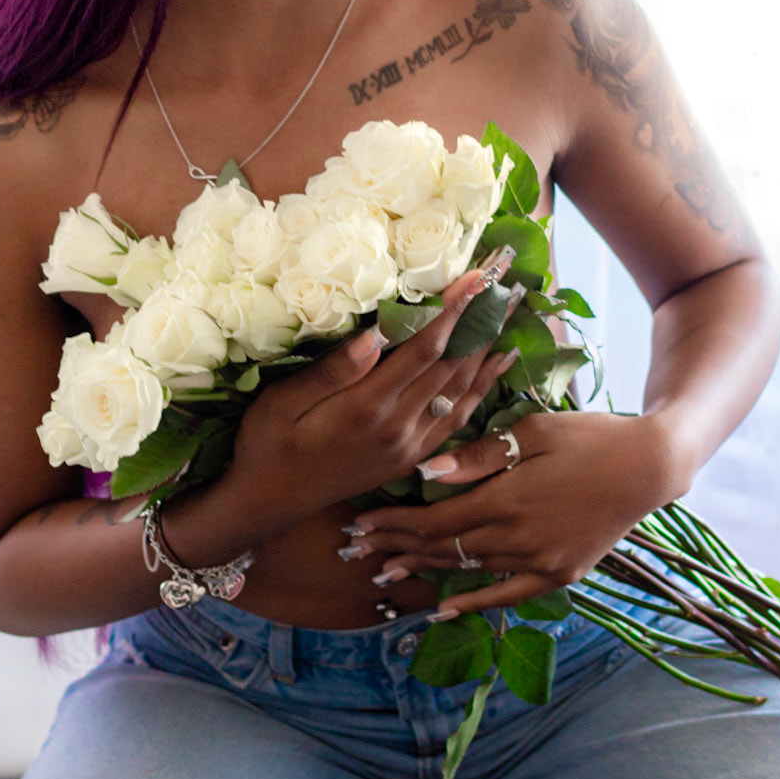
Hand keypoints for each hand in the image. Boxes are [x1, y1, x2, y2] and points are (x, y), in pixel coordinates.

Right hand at [225, 254, 519, 529]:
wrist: (271, 501)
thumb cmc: (268, 443)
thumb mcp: (284, 403)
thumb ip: (332, 372)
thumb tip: (374, 335)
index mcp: (367, 408)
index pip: (424, 349)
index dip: (453, 310)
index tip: (476, 276)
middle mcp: (399, 428)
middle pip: (453, 364)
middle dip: (481, 319)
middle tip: (505, 280)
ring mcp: (410, 446)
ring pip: (463, 390)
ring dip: (489, 348)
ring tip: (511, 310)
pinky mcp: (413, 458)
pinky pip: (458, 418)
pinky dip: (482, 387)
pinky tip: (496, 364)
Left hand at [348, 408, 691, 615]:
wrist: (648, 467)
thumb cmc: (588, 436)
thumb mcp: (531, 432)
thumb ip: (478, 457)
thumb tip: (425, 473)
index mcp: (507, 500)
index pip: (435, 520)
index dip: (394, 524)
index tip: (361, 522)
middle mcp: (519, 539)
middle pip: (444, 547)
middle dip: (398, 547)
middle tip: (357, 550)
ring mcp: (540, 563)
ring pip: (469, 570)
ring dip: (426, 570)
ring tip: (387, 572)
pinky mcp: (559, 574)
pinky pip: (507, 595)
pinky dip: (473, 603)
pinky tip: (442, 610)